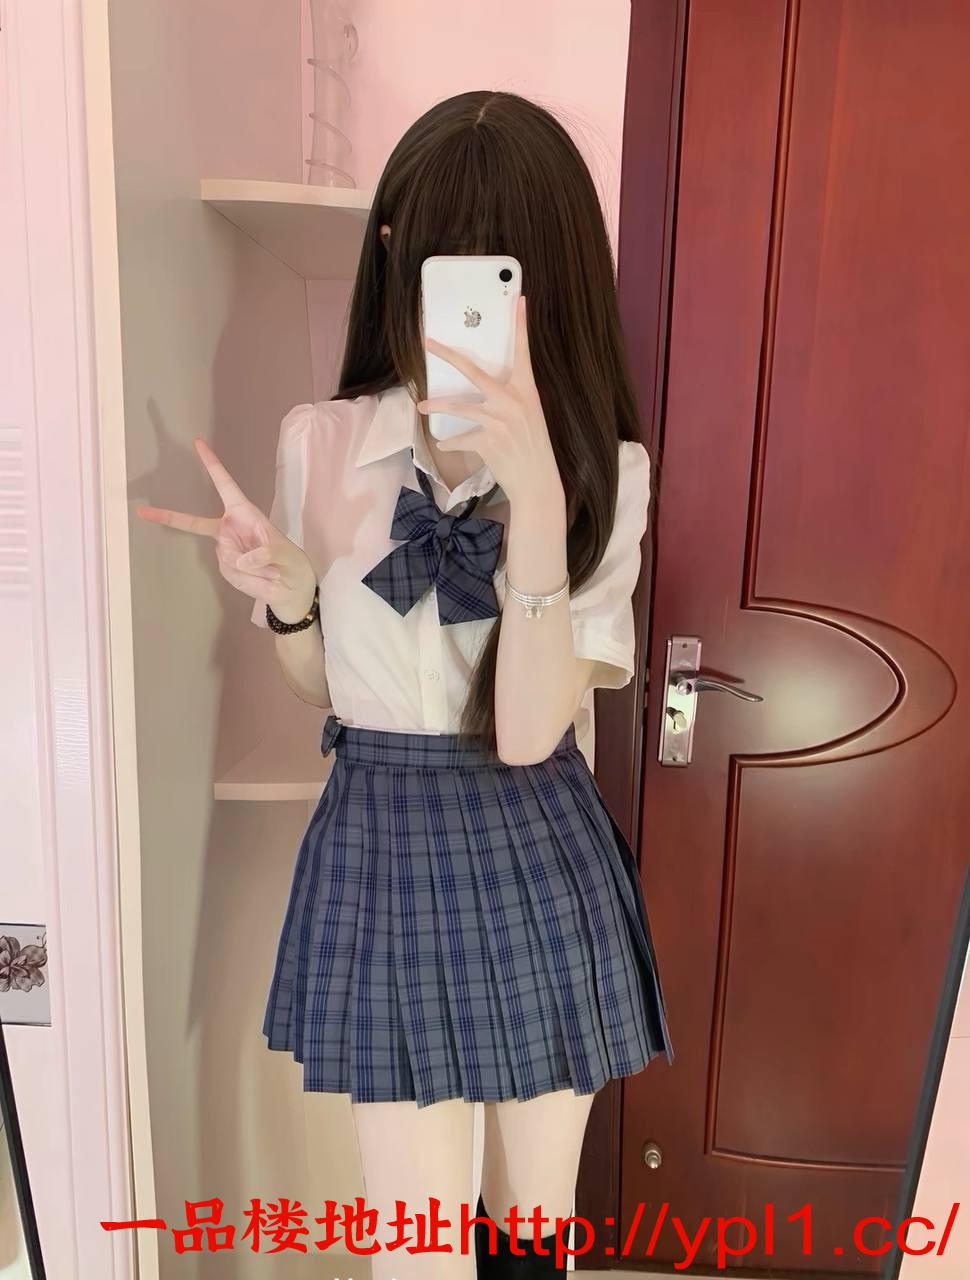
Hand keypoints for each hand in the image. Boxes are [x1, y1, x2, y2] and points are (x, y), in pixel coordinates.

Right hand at [136, 438, 317, 623]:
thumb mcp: (284, 553)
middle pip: (192, 522)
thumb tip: (241, 559)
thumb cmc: (290, 561)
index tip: (198, 443)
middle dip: (168, 517)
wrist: (290, 587)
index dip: (212, 465)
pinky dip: (246, 577)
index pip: (224, 485)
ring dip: (250, 566)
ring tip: (268, 569)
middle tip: (143, 512)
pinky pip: (229, 572)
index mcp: (244, 512)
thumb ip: (265, 553)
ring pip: (226, 557)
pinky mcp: (225, 567)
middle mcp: (228, 528)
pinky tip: (259, 576)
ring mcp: (224, 549)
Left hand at [416, 294, 564, 508]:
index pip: (523, 352)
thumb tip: (487, 391)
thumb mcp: (530, 417)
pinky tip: (445, 445)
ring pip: (459, 406)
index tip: (518, 302)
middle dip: (448, 355)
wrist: (538, 483)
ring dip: (437, 406)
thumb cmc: (534, 449)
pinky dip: (451, 443)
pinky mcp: (487, 441)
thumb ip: (511, 400)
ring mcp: (499, 420)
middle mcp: (513, 401)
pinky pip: (459, 438)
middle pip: (474, 371)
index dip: (520, 326)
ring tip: (423, 406)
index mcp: (527, 391)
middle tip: (428, 343)